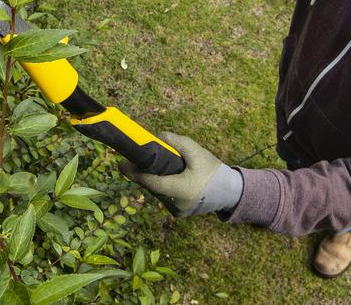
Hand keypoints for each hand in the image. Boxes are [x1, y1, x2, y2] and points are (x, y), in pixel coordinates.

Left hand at [118, 132, 242, 216]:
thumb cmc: (212, 170)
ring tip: (154, 167)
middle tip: (136, 160)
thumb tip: (157, 136)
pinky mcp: (179, 213)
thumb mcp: (196, 152)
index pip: (150, 182)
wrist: (230, 192)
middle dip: (144, 173)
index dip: (134, 173)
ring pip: (158, 192)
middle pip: (152, 186)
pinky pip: (165, 197)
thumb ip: (176, 142)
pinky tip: (166, 177)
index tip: (121, 164)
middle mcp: (175, 204)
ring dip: (154, 180)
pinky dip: (163, 186)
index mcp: (179, 189)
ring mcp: (177, 211)